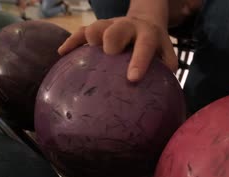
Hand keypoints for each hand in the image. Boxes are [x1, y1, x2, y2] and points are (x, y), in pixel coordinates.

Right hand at [57, 16, 177, 81]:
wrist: (145, 23)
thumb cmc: (156, 49)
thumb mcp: (166, 57)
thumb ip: (165, 73)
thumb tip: (159, 100)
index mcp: (147, 35)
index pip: (145, 46)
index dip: (138, 60)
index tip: (133, 78)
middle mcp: (128, 27)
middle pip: (117, 29)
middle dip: (112, 38)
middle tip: (109, 53)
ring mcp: (111, 26)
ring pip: (98, 26)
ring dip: (91, 35)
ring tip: (86, 49)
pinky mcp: (98, 28)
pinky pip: (81, 32)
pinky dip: (72, 41)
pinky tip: (62, 53)